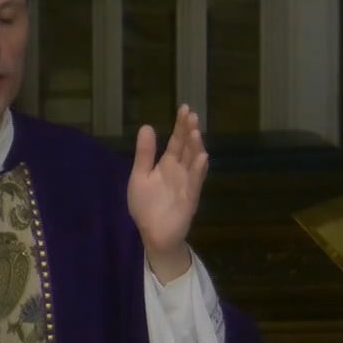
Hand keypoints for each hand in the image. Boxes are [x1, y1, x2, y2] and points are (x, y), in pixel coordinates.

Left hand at [127, 104, 208, 279]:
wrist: (152, 233)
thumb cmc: (146, 206)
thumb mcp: (139, 175)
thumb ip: (144, 153)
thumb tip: (147, 127)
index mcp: (168, 164)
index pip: (177, 141)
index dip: (181, 126)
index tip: (185, 108)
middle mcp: (180, 171)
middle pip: (187, 148)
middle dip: (190, 132)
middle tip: (192, 115)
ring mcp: (187, 184)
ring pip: (194, 162)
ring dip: (196, 147)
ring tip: (196, 132)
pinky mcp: (189, 199)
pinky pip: (195, 182)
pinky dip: (199, 170)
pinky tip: (203, 157)